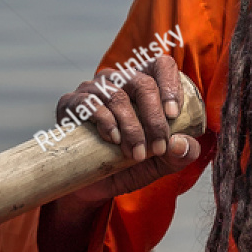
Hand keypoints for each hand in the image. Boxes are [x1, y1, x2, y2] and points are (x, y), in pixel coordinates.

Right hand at [53, 55, 200, 208]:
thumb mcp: (163, 163)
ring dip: (131, 127)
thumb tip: (180, 143)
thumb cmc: (131, 166)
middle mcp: (119, 81)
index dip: (170, 85)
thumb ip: (181, 154)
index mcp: (145, 85)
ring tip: (135, 154)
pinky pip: (89, 103)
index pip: (161, 65)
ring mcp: (93, 89)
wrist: (93, 186)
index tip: (173, 115)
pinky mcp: (70, 104)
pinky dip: (105, 121)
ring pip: (117, 95)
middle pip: (142, 83)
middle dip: (153, 118)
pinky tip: (113, 140)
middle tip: (158, 148)